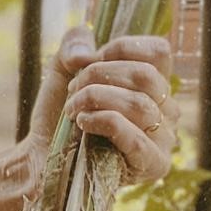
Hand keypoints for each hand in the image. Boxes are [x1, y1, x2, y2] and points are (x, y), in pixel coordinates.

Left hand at [23, 28, 179, 189]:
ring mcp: (164, 138)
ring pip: (139, 104)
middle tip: (73, 90)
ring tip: (72, 109)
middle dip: (99, 75)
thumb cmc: (60, 116)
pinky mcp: (153, 164)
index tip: (88, 62)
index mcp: (153, 85)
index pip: (158, 52)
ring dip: (95, 100)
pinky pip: (135, 136)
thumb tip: (87, 54)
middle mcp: (166, 110)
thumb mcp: (61, 71)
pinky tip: (82, 123)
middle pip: (146, 75)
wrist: (45, 159)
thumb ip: (73, 46)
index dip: (120, 48)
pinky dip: (103, 122)